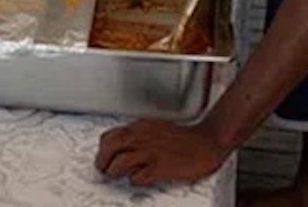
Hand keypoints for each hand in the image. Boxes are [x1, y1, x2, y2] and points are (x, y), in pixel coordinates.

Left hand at [95, 119, 229, 186]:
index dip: (103, 149)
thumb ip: (138, 134)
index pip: (109, 135)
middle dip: (102, 161)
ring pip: (118, 164)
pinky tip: (138, 179)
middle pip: (109, 148)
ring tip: (117, 176)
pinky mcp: (159, 168)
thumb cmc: (183, 138)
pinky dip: (134, 180)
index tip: (104, 156)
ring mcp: (150, 153)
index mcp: (140, 127)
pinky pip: (137, 177)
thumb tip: (121, 145)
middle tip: (103, 169)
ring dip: (114, 172)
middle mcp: (142, 138)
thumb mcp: (155, 127)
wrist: (205, 142)